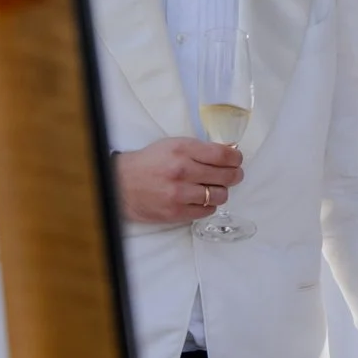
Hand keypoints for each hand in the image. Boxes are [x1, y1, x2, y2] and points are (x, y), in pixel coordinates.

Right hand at [116, 137, 242, 225]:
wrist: (120, 184)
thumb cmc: (148, 163)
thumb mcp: (172, 145)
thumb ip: (198, 149)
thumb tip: (227, 154)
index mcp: (182, 150)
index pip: (223, 154)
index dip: (236, 158)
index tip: (237, 160)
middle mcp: (182, 171)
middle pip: (226, 176)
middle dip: (235, 175)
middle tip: (234, 175)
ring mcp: (179, 194)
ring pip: (219, 195)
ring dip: (221, 192)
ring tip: (214, 189)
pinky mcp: (176, 212)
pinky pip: (206, 211)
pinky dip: (208, 205)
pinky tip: (201, 200)